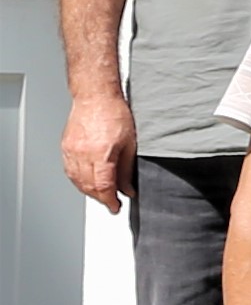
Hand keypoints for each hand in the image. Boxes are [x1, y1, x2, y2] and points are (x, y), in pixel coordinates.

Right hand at [57, 92, 129, 213]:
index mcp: (101, 154)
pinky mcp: (65, 148)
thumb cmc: (115, 114)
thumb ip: (127, 170)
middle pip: (88, 187)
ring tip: (101, 194)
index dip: (110, 201)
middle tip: (111, 202)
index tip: (116, 207)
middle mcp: (83, 154)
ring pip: (77, 181)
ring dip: (89, 191)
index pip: (103, 187)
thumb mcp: (130, 144)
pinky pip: (70, 171)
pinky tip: (87, 181)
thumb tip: (127, 189)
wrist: (95, 97)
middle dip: (100, 198)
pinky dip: (79, 180)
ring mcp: (71, 151)